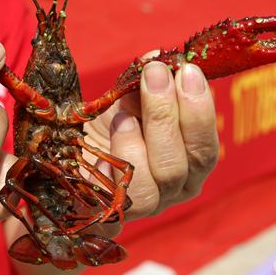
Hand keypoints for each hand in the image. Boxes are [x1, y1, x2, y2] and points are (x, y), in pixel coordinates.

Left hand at [85, 57, 219, 220]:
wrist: (69, 157)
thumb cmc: (109, 126)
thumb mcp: (129, 101)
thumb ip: (145, 85)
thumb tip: (156, 57)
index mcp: (189, 164)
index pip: (206, 146)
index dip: (199, 109)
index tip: (186, 70)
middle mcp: (174, 189)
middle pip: (184, 163)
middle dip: (169, 114)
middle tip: (154, 75)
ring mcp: (145, 206)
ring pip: (156, 184)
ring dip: (142, 141)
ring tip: (124, 115)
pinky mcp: (111, 217)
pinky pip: (120, 200)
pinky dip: (118, 162)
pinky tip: (110, 136)